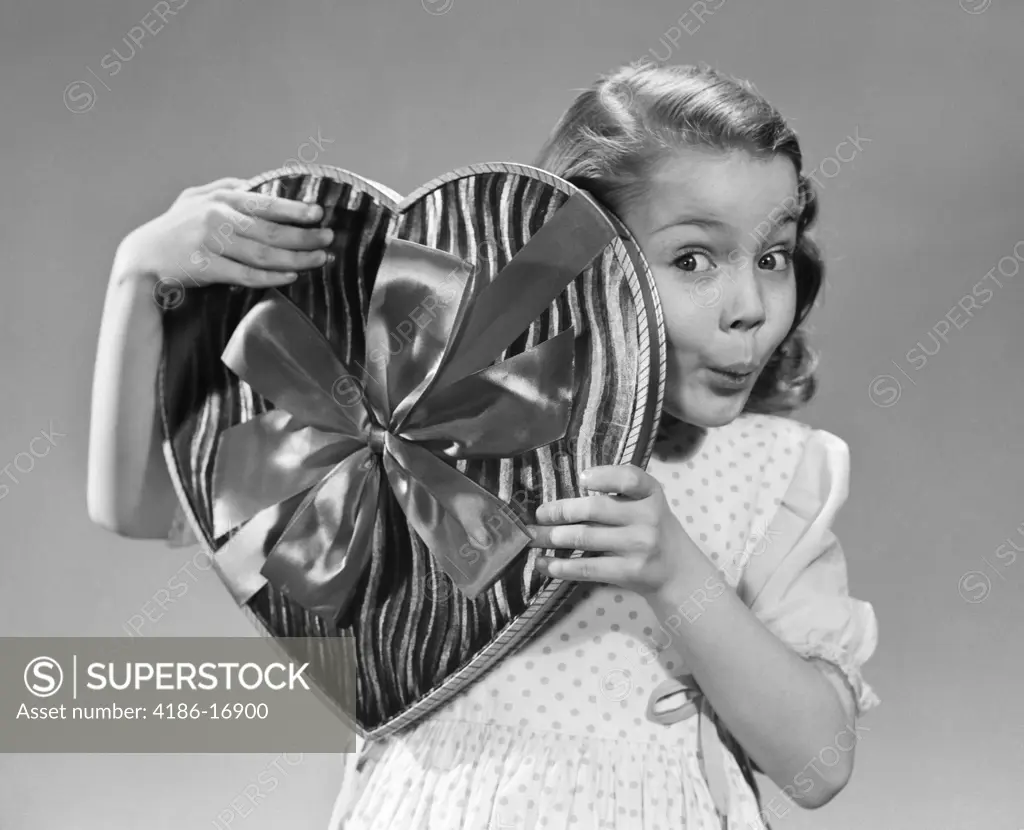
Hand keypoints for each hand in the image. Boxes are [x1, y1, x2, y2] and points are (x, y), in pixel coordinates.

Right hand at [114, 177, 332, 289]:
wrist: (143, 259)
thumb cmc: (176, 228)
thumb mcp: (196, 199)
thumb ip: (227, 188)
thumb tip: (259, 182)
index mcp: (220, 198)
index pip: (265, 203)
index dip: (295, 209)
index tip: (319, 213)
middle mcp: (217, 218)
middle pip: (271, 231)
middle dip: (305, 236)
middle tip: (329, 239)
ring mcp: (211, 243)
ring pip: (263, 254)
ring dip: (296, 258)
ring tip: (320, 259)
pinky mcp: (206, 268)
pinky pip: (247, 274)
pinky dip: (272, 276)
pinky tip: (291, 276)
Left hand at [528, 464, 703, 599]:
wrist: (677, 571)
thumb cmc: (652, 529)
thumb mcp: (647, 504)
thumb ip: (619, 494)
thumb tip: (563, 496)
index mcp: (650, 493)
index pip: (630, 478)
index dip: (604, 476)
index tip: (580, 479)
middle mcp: (648, 517)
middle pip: (596, 509)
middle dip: (561, 511)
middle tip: (539, 515)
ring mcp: (639, 545)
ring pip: (586, 538)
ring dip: (552, 537)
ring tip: (533, 537)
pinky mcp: (630, 571)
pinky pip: (588, 567)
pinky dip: (561, 566)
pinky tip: (543, 564)